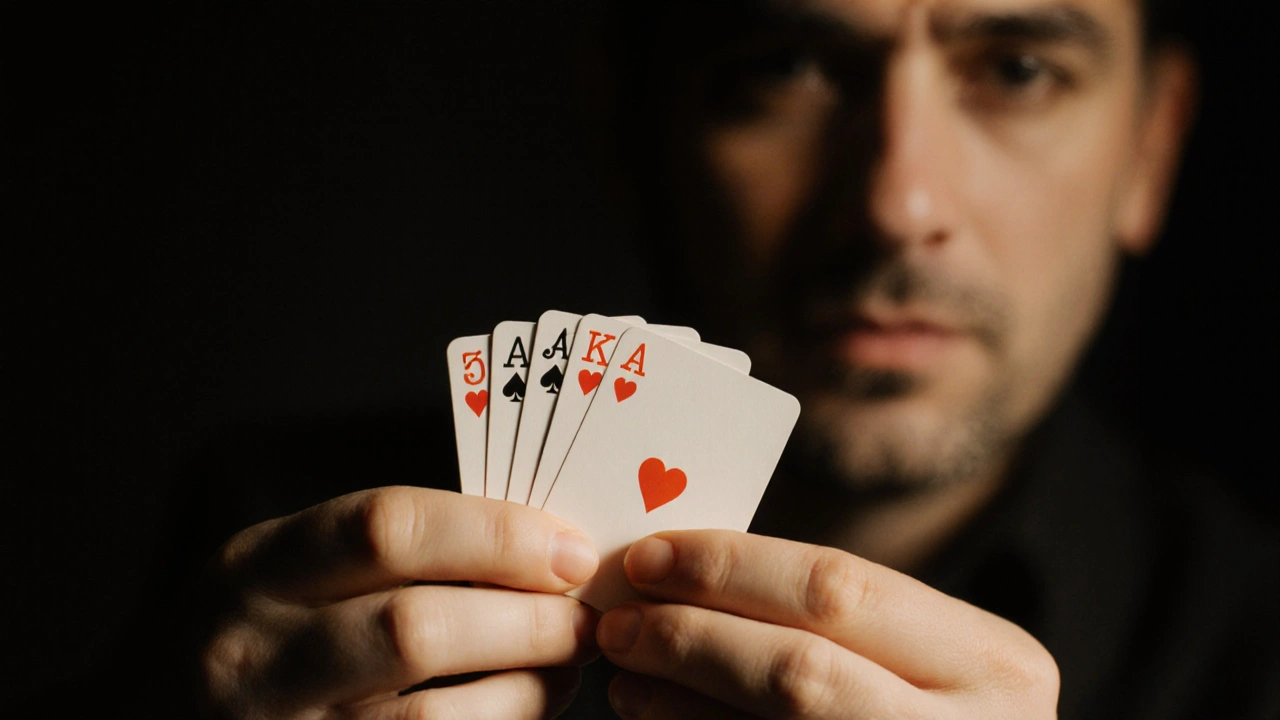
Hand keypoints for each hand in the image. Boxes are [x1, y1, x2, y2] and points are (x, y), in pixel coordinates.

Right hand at [192, 486, 600, 718]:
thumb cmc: (246, 633)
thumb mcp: (280, 568)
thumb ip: (383, 552)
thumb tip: (534, 547)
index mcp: (255, 568)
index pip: (388, 528)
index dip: (497, 535)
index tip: (568, 549)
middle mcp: (255, 654)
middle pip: (418, 628)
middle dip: (528, 621)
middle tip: (586, 616)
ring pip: (432, 719)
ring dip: (526, 692)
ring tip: (565, 669)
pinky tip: (520, 712)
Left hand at [596, 530, 1057, 718]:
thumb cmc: (936, 712)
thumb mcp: (932, 659)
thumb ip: (840, 619)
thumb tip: (689, 572)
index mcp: (994, 661)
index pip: (838, 587)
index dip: (729, 567)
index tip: (649, 556)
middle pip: (801, 668)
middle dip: (692, 635)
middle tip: (617, 618)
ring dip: (681, 699)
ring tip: (624, 671)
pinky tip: (657, 719)